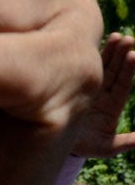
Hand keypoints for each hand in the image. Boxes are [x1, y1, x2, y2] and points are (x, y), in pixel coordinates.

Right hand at [72, 33, 134, 158]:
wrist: (57, 147)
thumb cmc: (85, 147)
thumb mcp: (107, 148)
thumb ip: (126, 142)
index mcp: (112, 106)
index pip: (123, 84)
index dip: (128, 70)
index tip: (132, 55)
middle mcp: (103, 94)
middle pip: (115, 71)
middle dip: (121, 55)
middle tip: (127, 39)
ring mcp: (89, 88)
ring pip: (103, 66)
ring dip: (110, 51)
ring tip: (117, 36)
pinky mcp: (74, 85)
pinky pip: (85, 69)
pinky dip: (90, 57)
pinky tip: (92, 44)